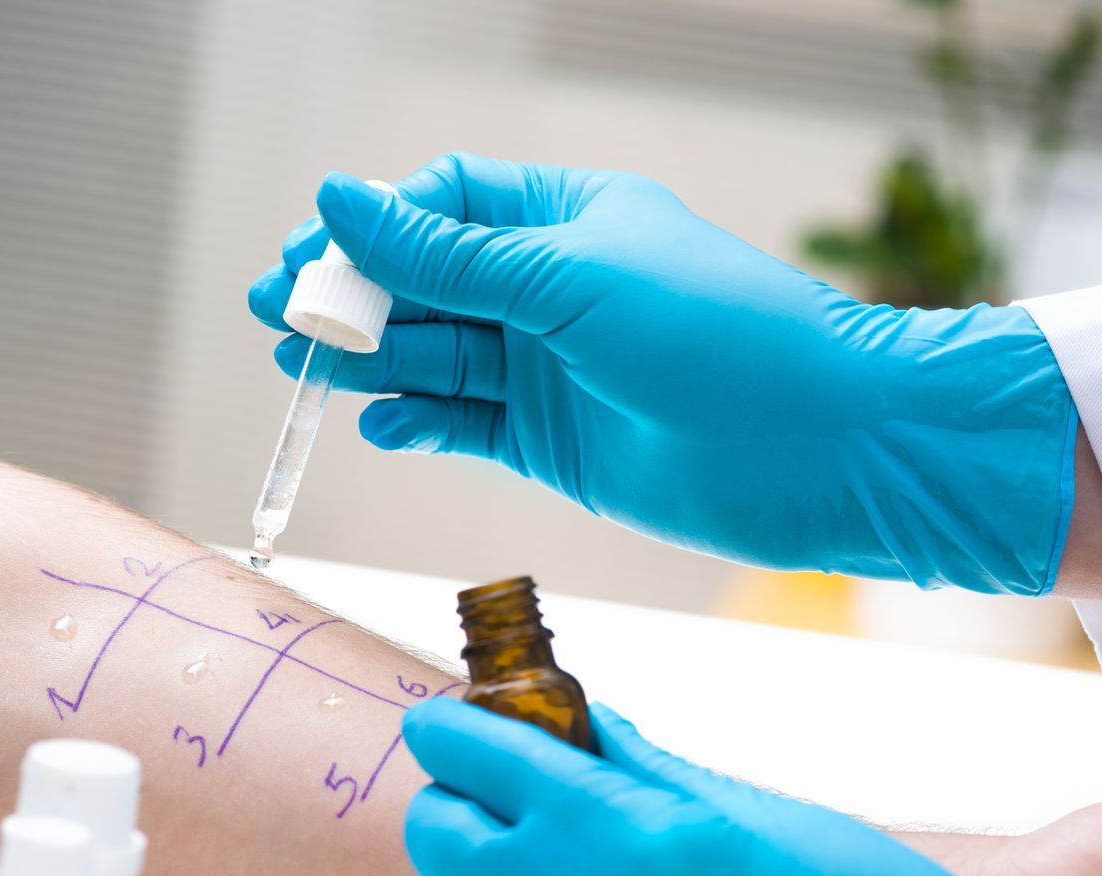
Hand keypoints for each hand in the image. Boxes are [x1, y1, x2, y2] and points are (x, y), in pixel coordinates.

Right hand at [249, 154, 1079, 594]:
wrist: (819, 448)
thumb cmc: (719, 334)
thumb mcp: (567, 278)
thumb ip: (448, 254)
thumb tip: (341, 201)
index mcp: (566, 218)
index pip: (443, 203)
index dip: (372, 227)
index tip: (313, 254)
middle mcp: (552, 290)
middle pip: (424, 282)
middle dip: (352, 297)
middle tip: (281, 316)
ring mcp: (550, 369)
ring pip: (436, 355)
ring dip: (371, 359)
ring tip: (307, 367)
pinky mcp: (553, 442)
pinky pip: (461, 424)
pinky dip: (417, 421)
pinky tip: (378, 419)